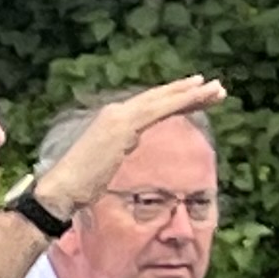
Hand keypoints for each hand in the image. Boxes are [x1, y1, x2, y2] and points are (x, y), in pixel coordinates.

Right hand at [27, 75, 226, 211]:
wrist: (61, 190)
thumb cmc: (77, 186)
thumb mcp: (102, 162)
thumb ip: (117, 149)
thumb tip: (127, 146)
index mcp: (109, 121)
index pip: (147, 107)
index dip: (170, 100)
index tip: (192, 97)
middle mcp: (115, 113)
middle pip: (158, 99)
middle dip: (186, 92)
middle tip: (214, 87)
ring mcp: (120, 117)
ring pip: (163, 100)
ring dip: (192, 94)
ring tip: (217, 89)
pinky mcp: (125, 124)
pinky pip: (160, 109)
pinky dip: (182, 101)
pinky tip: (200, 96)